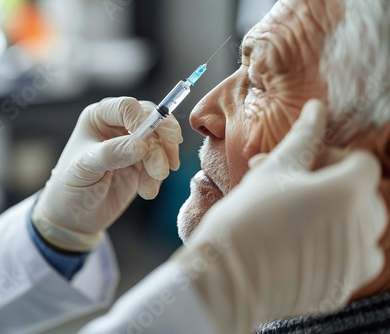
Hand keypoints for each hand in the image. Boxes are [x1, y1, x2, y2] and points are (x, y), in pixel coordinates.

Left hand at [32, 97, 182, 251]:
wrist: (75, 218)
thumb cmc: (71, 188)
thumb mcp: (85, 169)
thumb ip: (112, 154)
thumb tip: (142, 145)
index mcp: (99, 117)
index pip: (126, 107)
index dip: (143, 119)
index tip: (148, 142)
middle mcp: (117, 126)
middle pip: (151, 118)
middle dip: (162, 140)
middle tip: (170, 162)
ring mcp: (132, 144)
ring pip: (160, 141)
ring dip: (161, 162)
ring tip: (152, 184)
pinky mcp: (143, 163)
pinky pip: (161, 162)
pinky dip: (158, 177)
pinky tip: (147, 191)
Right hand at [173, 100, 386, 332]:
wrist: (225, 277)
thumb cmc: (244, 218)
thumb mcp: (273, 170)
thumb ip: (303, 137)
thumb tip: (317, 109)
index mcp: (346, 193)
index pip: (361, 164)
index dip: (333, 157)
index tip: (304, 164)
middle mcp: (360, 228)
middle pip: (364, 195)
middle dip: (333, 186)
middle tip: (293, 188)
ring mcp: (353, 263)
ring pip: (361, 228)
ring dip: (337, 216)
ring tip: (296, 215)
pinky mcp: (342, 289)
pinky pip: (354, 261)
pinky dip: (338, 248)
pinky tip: (303, 243)